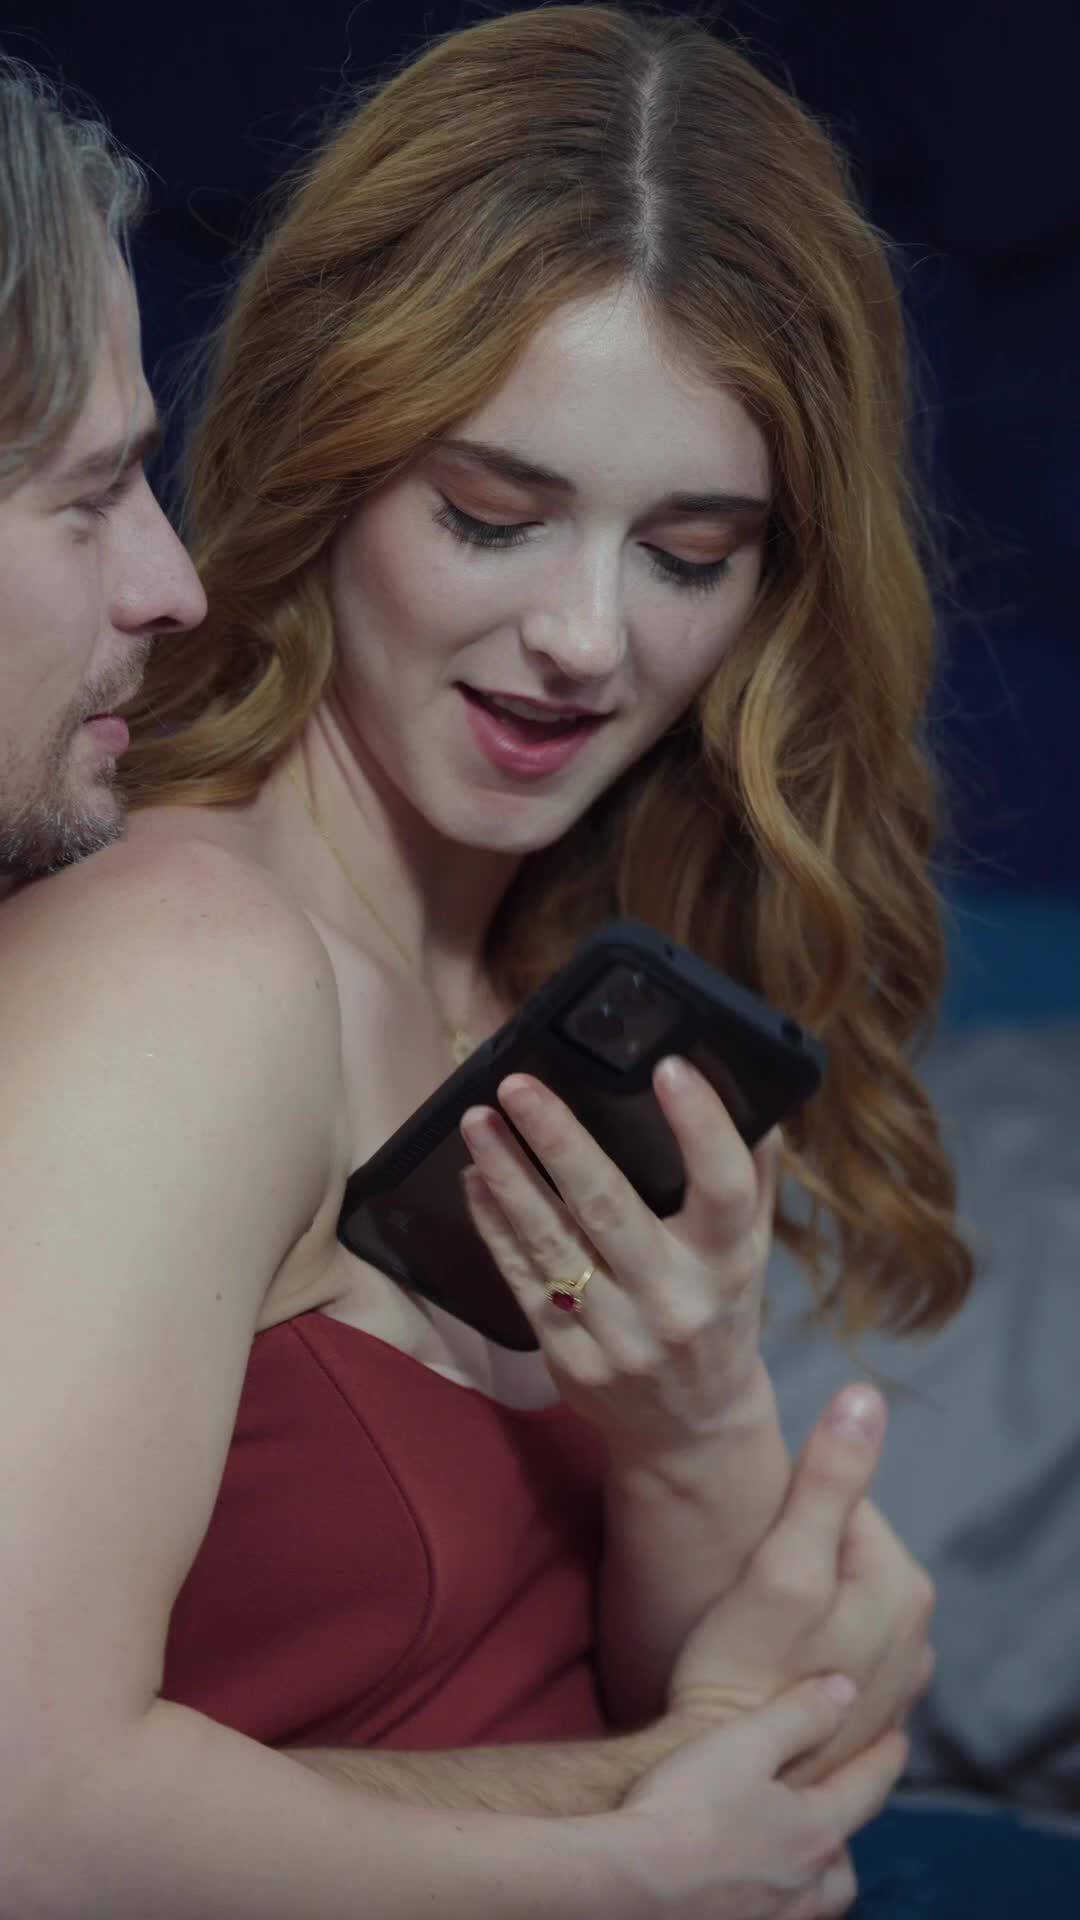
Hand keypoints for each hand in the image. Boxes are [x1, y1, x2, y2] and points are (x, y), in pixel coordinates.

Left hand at [460, 1057, 779, 1457]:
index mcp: (728, 1266)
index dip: (701, 1126)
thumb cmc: (720, 1317)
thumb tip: (755, 1098)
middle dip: (558, 1141)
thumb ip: (751, 1182)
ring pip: (551, 1242)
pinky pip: (521, 1280)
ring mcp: (615, 1335)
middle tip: (518, 1086)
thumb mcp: (751, 1256)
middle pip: (609, 1208)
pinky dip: (493, 1227)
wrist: (688, 1432)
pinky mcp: (567, 1358)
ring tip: (477, 1121)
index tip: (669, 1066)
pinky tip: (474, 1179)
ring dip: (508, 1176)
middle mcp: (673, 1301)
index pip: (725, 1189)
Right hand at [611, 1675, 905, 1918]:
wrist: (630, 1884)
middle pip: (845, 1864)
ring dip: (816, 1876)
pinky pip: (778, 1919)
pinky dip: (779, 1900)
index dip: (885, 1758)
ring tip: (794, 1855)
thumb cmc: (686, 1807)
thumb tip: (847, 1691)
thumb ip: (799, 1715)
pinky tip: (750, 1886)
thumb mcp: (743, 1742)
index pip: (867, 1789)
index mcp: (814, 1833)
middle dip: (847, 1834)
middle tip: (836, 1806)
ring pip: (816, 1902)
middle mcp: (804, 1888)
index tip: (898, 1737)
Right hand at [668, 1384, 934, 1785]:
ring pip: (834, 1596)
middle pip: (840, 1549)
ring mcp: (894, 1679)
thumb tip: (865, 1394)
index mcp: (904, 1584)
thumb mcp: (783, 1562)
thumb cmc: (742, 1670)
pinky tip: (768, 1662)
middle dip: (793, 1555)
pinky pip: (831, 1644)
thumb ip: (829, 1476)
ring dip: (797, 1600)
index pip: (842, 1499)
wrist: (722, 1780)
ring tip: (750, 1627)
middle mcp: (915, 1633)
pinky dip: (803, 1642)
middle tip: (743, 1589)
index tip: (747, 1541)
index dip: (783, 1510)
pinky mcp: (863, 1711)